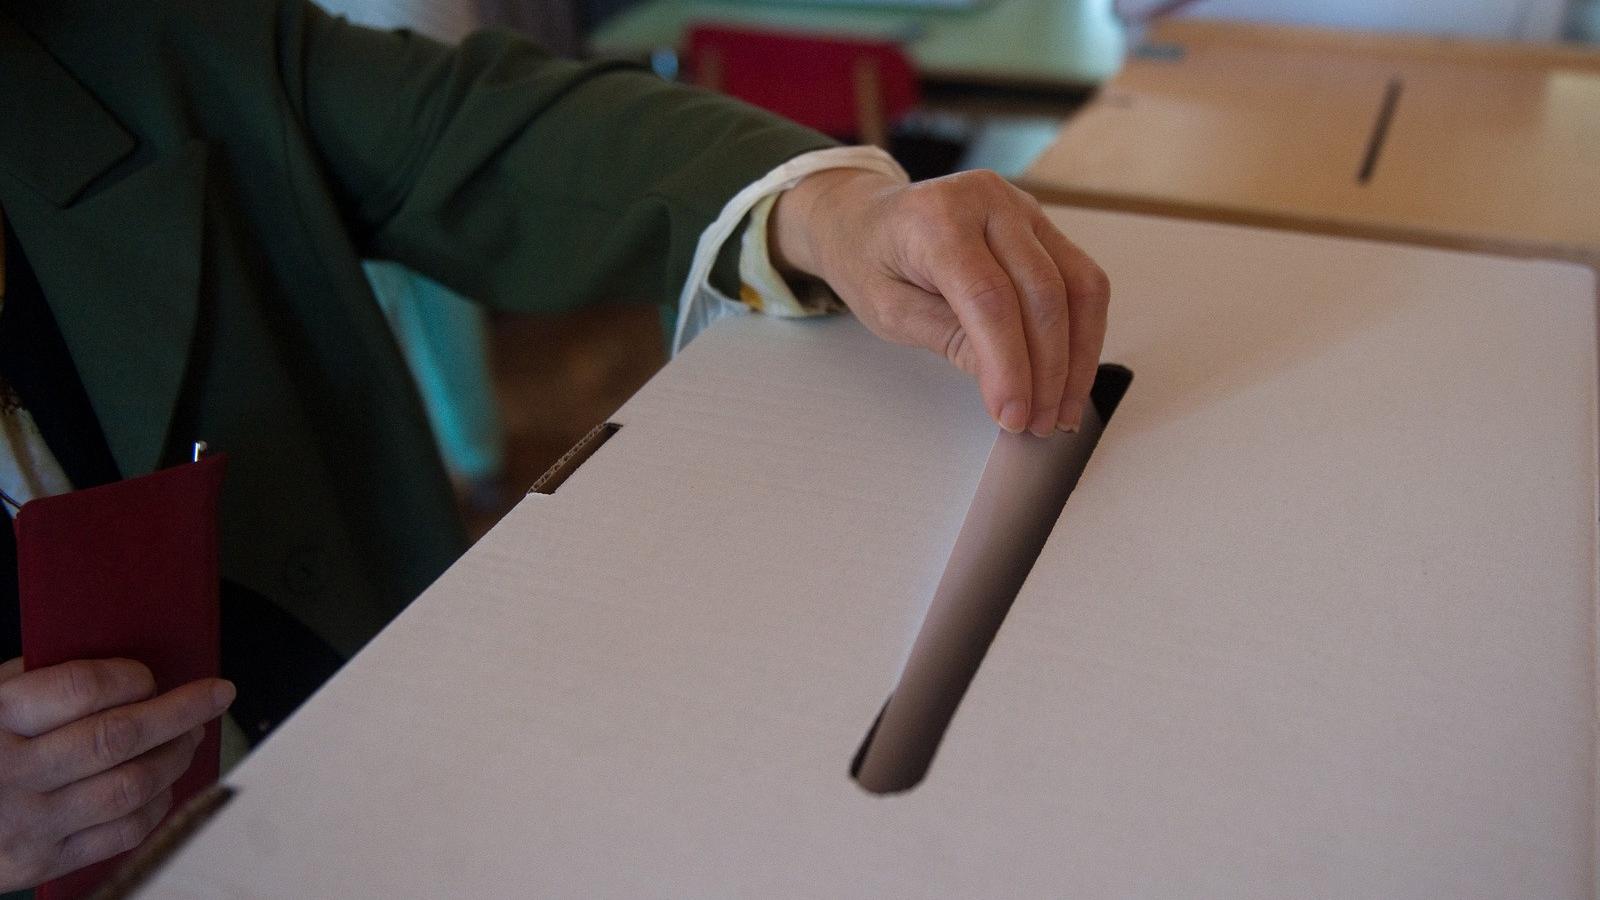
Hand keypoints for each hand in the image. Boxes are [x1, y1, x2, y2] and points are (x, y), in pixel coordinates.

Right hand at [0, 657, 233, 889]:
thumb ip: (35, 682)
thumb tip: (121, 665)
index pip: (81, 690)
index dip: (129, 678)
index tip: (150, 674)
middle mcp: (10, 773)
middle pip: (119, 738)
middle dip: (181, 712)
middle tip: (214, 694)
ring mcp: (27, 824)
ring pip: (130, 787)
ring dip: (176, 758)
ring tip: (191, 736)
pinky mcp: (39, 863)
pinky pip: (119, 834)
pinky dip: (156, 805)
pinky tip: (164, 783)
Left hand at [770, 169, 1109, 435]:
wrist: (866, 218)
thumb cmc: (869, 260)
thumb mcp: (890, 311)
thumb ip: (948, 339)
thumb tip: (1006, 384)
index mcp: (937, 219)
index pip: (990, 299)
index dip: (1009, 364)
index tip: (1012, 414)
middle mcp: (988, 202)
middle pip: (1042, 292)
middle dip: (1048, 369)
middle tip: (1039, 422)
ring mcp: (1022, 209)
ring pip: (1078, 285)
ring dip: (1078, 355)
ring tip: (1062, 409)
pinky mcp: (1041, 225)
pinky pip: (1080, 279)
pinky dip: (1082, 331)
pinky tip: (1070, 374)